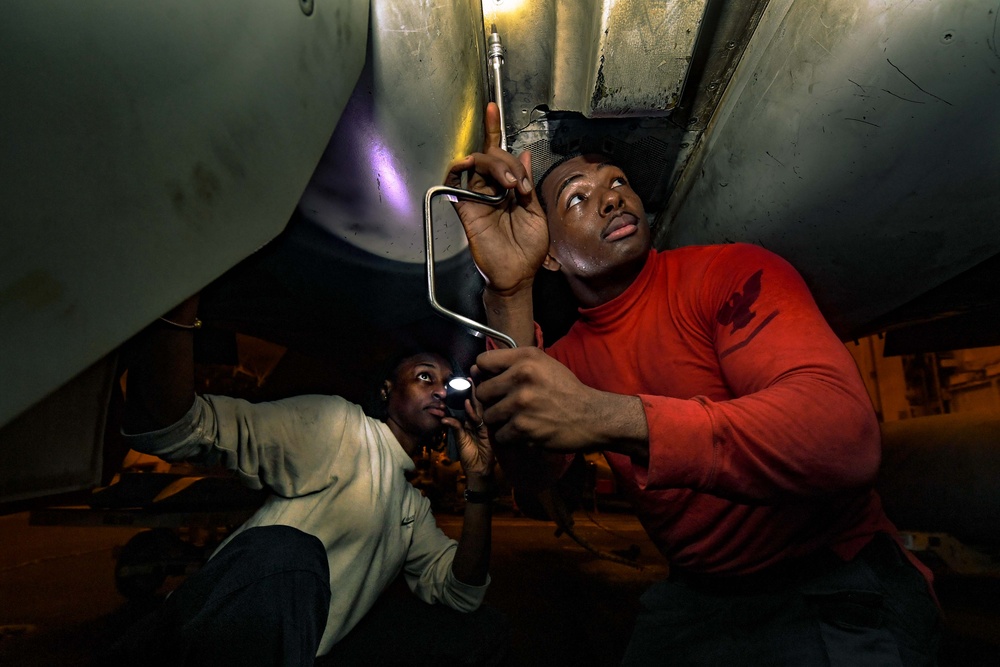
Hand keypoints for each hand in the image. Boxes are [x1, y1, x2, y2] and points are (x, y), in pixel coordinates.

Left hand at [441, 380, 495, 480]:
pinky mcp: (485, 433)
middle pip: (477, 402)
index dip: (469, 391)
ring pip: (478, 408)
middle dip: (473, 389)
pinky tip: (463, 407)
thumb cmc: (469, 455)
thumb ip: (454, 427)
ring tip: (468, 384)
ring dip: (472, 397)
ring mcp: (484, 426)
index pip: (472, 403)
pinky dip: (468, 415)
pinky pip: (475, 422)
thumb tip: (445, 417)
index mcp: (474, 420)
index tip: (465, 378)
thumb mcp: (459, 439)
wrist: (479, 471)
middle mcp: (480, 421)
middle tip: (470, 375)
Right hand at [445, 102, 548, 296]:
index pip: (500, 155)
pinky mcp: (466, 208)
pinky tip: (470, 165)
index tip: (493, 107)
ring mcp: (478, 197)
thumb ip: (527, 184)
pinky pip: (455, 181)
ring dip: (496, 165)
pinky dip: (459, 167)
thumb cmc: (529, 250)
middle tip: (520, 186)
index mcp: (509, 189)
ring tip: (510, 186)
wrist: (518, 275)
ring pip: (478, 162)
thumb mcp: (537, 213)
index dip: (494, 130)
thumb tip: (523, 155)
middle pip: (493, 155)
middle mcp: (491, 189)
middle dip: (509, 163)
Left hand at [472, 348, 647, 455]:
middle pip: (482, 392)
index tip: (494, 381)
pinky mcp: (523, 428)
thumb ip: (512, 364)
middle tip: (509, 404)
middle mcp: (521, 377)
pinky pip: (500, 435)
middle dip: (492, 401)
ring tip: (520, 418)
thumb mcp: (543, 365)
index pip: (482, 362)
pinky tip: (527, 430)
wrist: (592, 417)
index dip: (485, 374)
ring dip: (501, 421)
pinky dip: (511, 437)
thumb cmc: (565, 390)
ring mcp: (521, 404)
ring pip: (489, 416)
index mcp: (526, 358)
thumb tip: (474, 371)